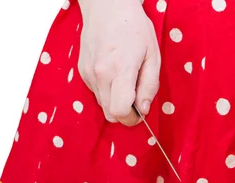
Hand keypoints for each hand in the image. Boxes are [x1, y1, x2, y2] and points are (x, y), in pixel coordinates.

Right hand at [78, 0, 159, 125]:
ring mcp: (88, 73)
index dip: (132, 118)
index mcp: (120, 70)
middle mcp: (100, 74)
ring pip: (102, 104)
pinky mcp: (82, 71)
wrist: (107, 6)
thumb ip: (150, 85)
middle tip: (136, 101)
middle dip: (124, 114)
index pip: (120, 112)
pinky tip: (114, 73)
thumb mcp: (153, 55)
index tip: (140, 113)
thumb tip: (144, 109)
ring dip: (115, 101)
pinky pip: (96, 92)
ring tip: (126, 82)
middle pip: (110, 114)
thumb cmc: (134, 27)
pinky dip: (106, 91)